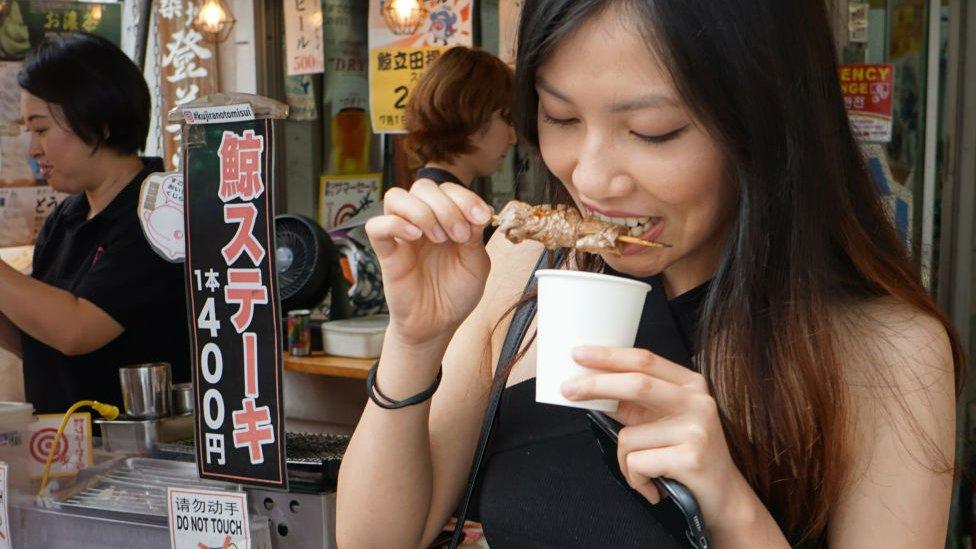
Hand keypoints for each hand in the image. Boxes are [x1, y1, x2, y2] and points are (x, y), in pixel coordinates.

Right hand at [366, 179, 492, 345]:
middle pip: (423, 187)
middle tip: (459, 236)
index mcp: (446, 219)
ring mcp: (402, 235)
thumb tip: (476, 213)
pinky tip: (415, 237)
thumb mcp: (476, 265)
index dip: (465, 197)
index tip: (481, 218)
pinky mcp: (386, 252)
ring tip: (438, 238)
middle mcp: (422, 221)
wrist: (438, 324)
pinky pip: (376, 226)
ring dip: (421, 211)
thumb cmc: (456, 293)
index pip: (448, 189)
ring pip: (396, 197)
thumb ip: (476, 237)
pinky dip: (395, 224)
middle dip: (446, 206)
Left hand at [561, 345, 755, 532]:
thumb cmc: (684, 457)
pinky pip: (637, 463)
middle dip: (596, 385)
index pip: (645, 360)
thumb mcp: (661, 422)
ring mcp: (697, 429)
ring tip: (645, 472)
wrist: (724, 498)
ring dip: (624, 460)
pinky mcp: (692, 458)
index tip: (578, 354)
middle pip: (637, 383)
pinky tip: (654, 487)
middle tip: (566, 390)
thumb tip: (588, 388)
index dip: (609, 355)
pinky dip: (636, 479)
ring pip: (629, 435)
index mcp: (690, 385)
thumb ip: (633, 404)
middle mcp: (697, 402)